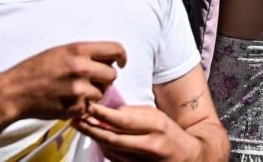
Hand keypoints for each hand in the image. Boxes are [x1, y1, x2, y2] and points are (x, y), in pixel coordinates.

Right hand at [0, 42, 126, 120]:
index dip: (121, 57)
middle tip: (90, 79)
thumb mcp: (61, 51)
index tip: (120, 62)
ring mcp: (79, 90)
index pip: (116, 49)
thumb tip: (108, 58)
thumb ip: (85, 54)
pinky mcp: (74, 108)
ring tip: (75, 89)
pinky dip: (83, 105)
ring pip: (102, 92)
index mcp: (79, 50)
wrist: (15, 91)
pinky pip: (90, 106)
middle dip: (105, 77)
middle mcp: (81, 68)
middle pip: (112, 74)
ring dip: (94, 93)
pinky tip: (67, 99)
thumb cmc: (36, 69)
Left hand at [76, 104, 195, 161]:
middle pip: (112, 138)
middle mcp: (150, 145)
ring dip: (94, 138)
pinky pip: (114, 160)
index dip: (101, 114)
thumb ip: (134, 113)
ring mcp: (143, 161)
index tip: (87, 106)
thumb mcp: (156, 116)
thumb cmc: (169, 133)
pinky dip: (104, 149)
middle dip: (91, 128)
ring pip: (111, 150)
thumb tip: (110, 112)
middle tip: (75, 119)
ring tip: (82, 125)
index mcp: (156, 125)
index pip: (123, 120)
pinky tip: (98, 138)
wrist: (187, 157)